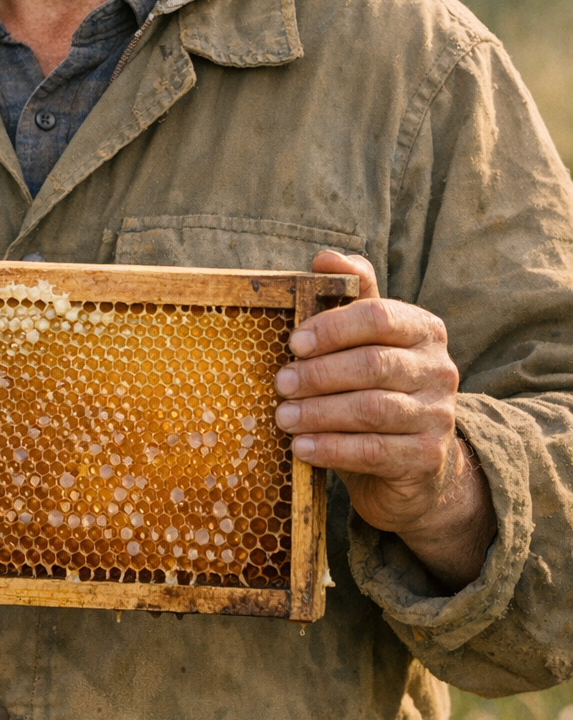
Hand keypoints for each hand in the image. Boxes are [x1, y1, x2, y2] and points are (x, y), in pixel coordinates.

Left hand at [275, 251, 496, 590]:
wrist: (413, 460)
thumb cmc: (375, 387)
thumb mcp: (365, 341)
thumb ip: (350, 297)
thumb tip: (324, 258)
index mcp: (423, 330)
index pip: (379, 316)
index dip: (332, 327)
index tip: (293, 342)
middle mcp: (439, 369)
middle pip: (373, 365)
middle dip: (319, 374)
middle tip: (280, 384)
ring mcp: (439, 415)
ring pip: (372, 410)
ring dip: (319, 413)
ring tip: (283, 418)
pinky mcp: (429, 456)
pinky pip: (374, 451)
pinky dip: (332, 449)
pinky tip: (302, 448)